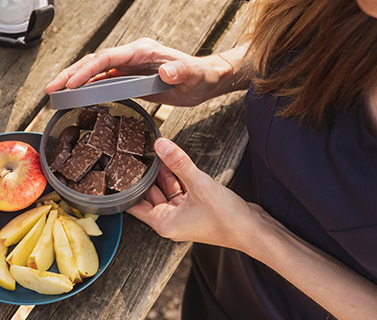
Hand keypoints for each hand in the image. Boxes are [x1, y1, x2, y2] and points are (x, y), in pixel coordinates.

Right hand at [45, 38, 229, 106]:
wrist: (206, 80)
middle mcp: (131, 55)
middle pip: (94, 62)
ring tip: (54, 92)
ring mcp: (128, 66)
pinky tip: (74, 96)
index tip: (72, 83)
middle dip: (70, 74)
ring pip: (94, 70)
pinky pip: (101, 81)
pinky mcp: (128, 77)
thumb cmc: (201, 76)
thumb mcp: (194, 76)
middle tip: (51, 88)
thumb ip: (181, 71)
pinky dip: (86, 88)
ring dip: (73, 80)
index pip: (108, 58)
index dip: (88, 70)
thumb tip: (166, 69)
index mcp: (142, 50)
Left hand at [127, 137, 262, 251]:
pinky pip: (180, 190)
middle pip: (149, 195)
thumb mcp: (199, 184)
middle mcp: (170, 221)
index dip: (126, 187)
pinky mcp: (195, 208)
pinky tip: (175, 160)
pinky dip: (177, 177)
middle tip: (138, 153)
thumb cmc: (227, 219)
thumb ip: (178, 163)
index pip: (134, 205)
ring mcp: (183, 215)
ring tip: (156, 152)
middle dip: (146, 175)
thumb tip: (161, 145)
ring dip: (163, 173)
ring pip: (165, 190)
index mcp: (163, 223)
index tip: (120, 169)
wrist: (256, 231)